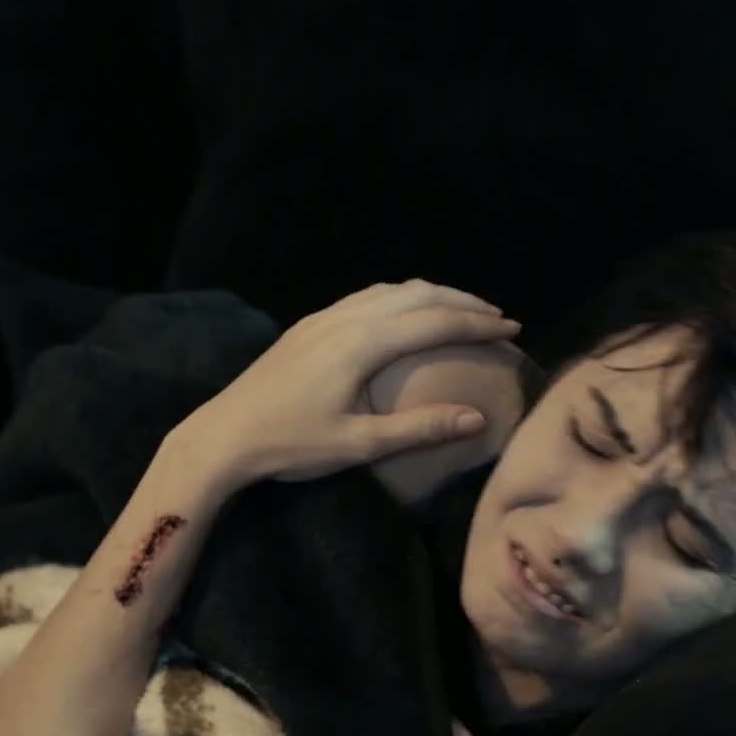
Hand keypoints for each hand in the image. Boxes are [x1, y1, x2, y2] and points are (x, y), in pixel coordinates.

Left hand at [178, 281, 521, 487]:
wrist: (223, 436)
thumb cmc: (289, 445)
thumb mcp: (358, 444)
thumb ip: (419, 428)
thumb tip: (476, 419)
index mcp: (360, 344)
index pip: (434, 322)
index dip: (477, 324)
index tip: (512, 330)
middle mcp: (344, 319)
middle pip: (417, 294)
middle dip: (463, 301)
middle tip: (498, 316)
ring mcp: (323, 318)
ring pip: (391, 290)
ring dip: (432, 295)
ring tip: (462, 311)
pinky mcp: (309, 325)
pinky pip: (367, 296)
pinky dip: (402, 297)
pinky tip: (408, 314)